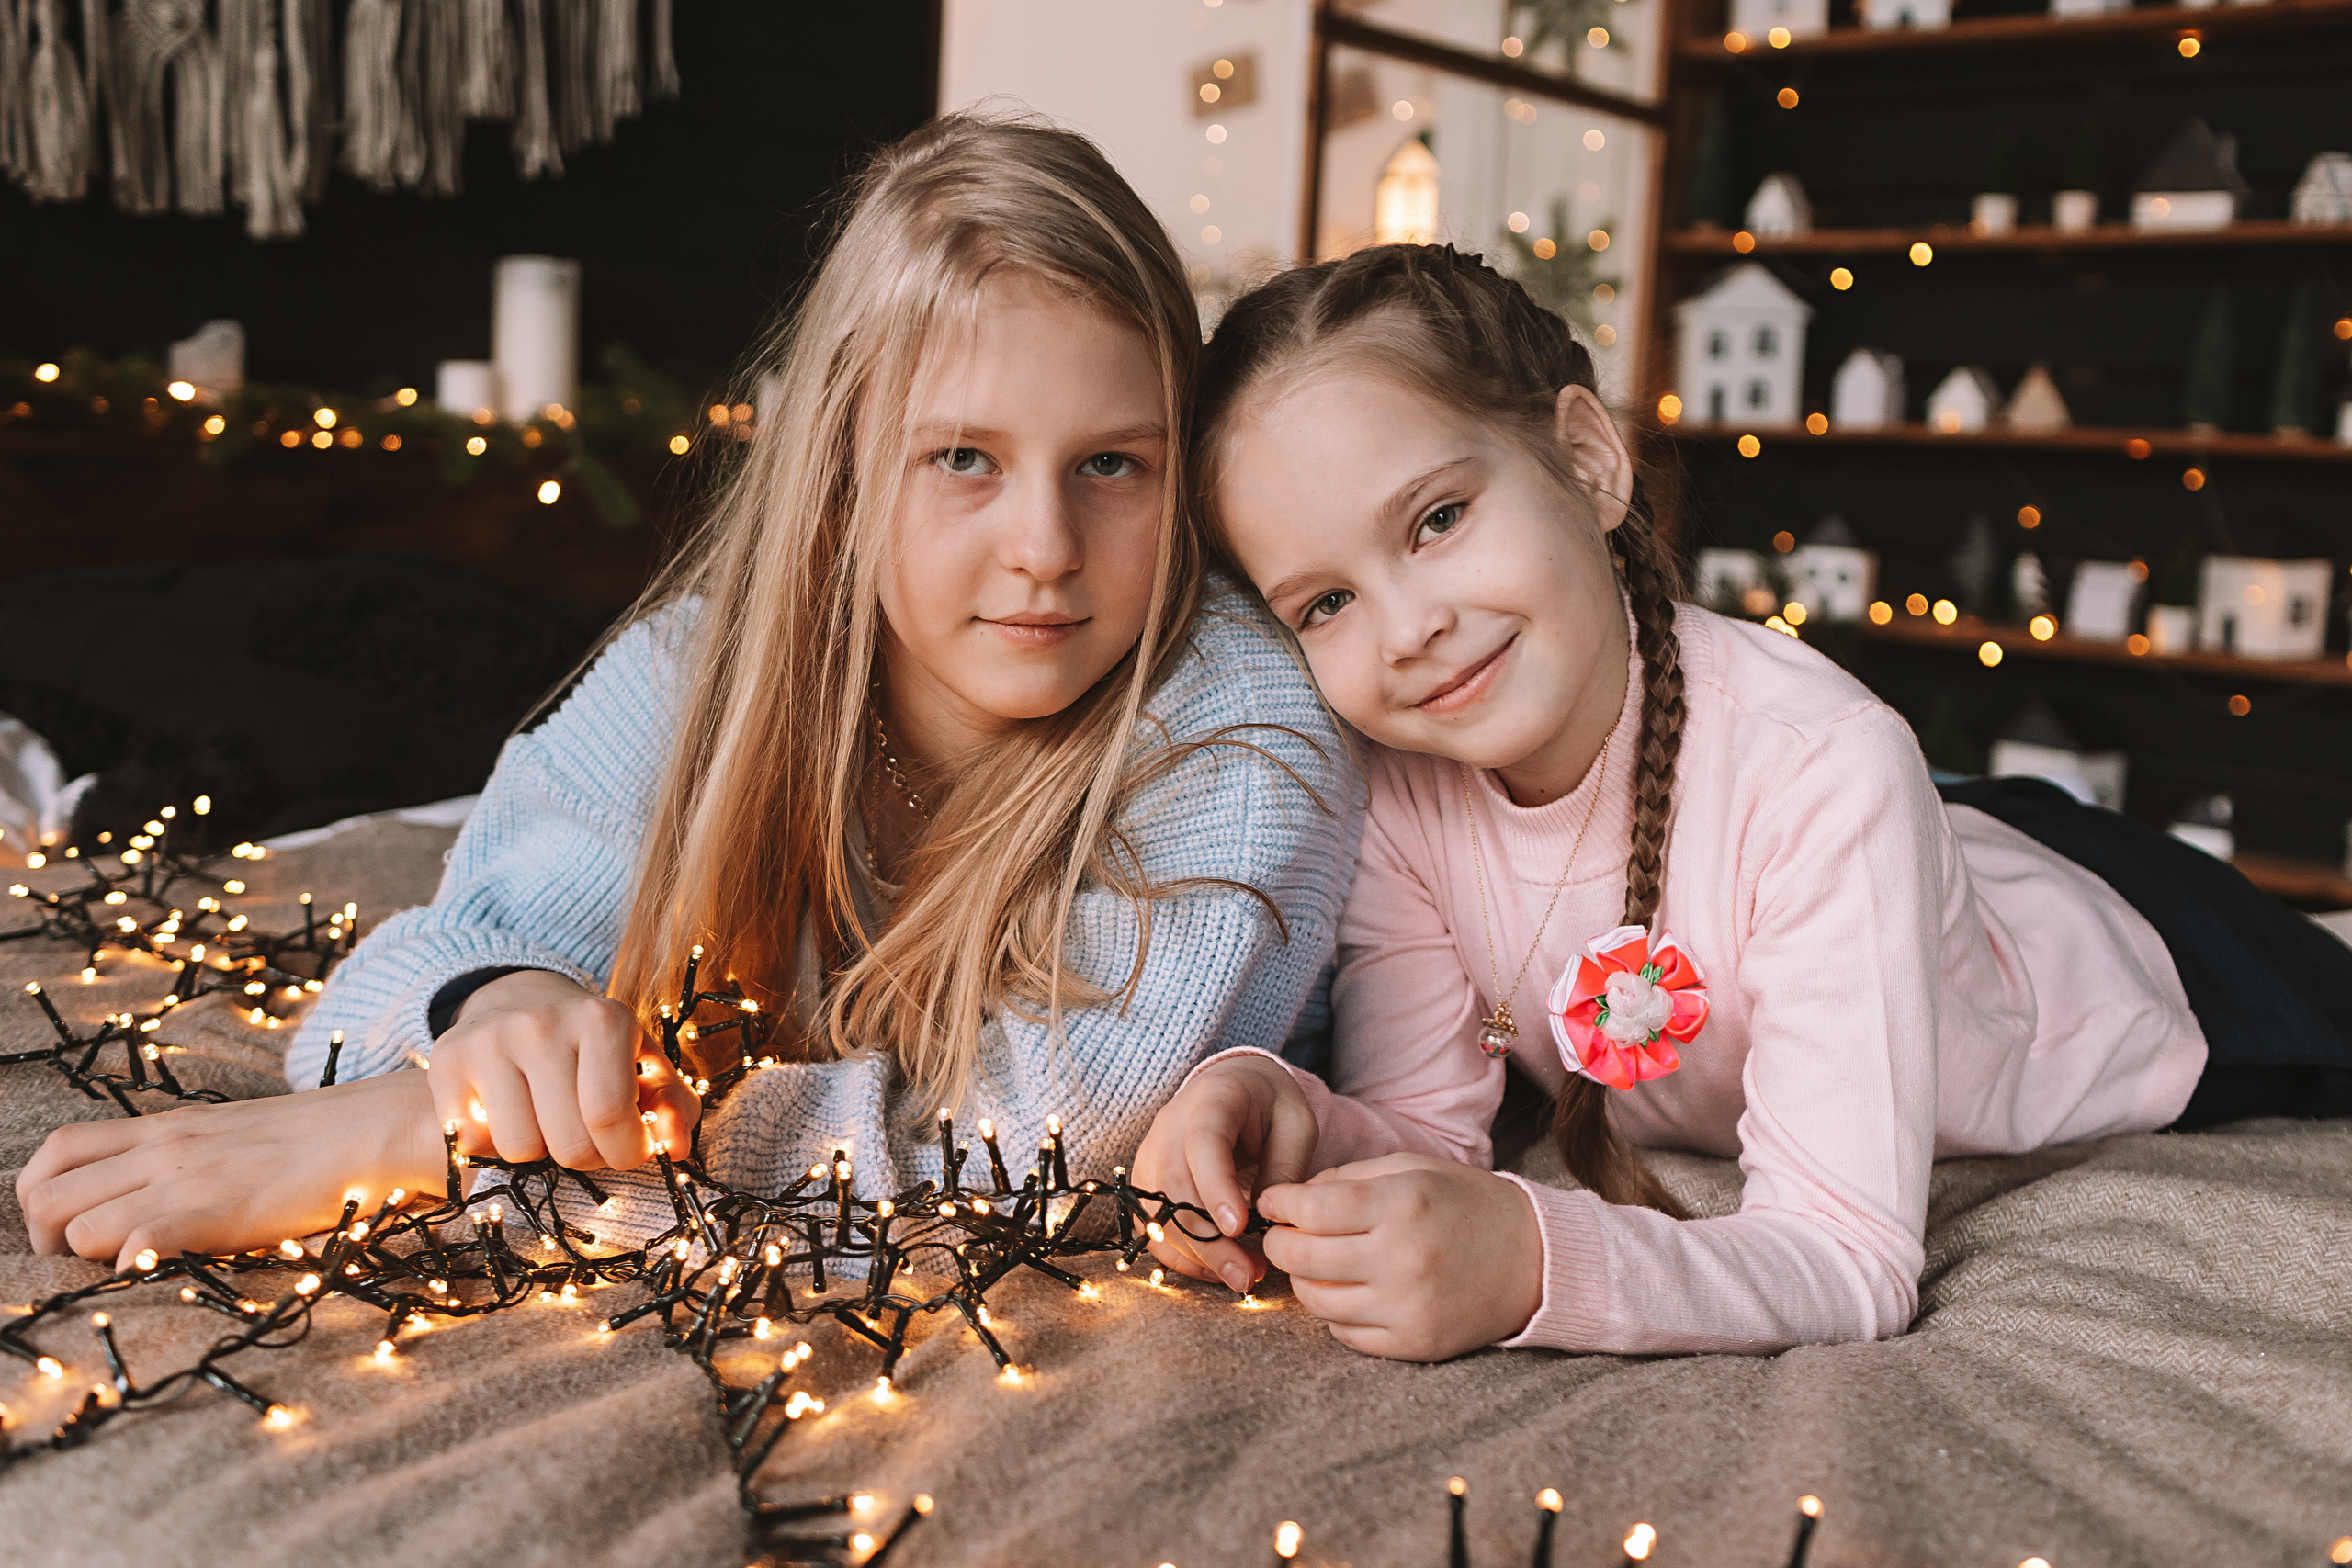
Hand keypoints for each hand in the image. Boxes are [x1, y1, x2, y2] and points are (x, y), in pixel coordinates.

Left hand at [17, 1073, 450, 1269]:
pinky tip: (154, 1277)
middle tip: (89, 1264)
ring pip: (75, 1228)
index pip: (55, 1152)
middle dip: (47, 1241)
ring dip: (85, 1263)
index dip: (43, 1196)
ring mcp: (184, 1179)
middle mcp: (161, 1148)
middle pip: (45, 1195)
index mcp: (165, 1126)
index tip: (73, 1228)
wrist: (375, 1128)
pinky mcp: (215, 1212)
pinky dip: (127, 1270)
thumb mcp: (234, 1131)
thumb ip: (189, 1153)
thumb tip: (157, 1190)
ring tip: (123, 1274)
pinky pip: (133, 1245)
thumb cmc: (317, 1138)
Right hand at [429, 970, 698, 1168]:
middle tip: (588, 1137)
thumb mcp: (644, 1063)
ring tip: (547, 1121)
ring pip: (519, 1149)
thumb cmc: (593, 1046)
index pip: (611, 1115)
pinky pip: (473, 1144)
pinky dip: (494, 1146)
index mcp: (602, 1019)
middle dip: (588, 1158)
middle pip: (568, 1142)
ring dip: (539, 1153)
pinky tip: (508, 1115)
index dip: (625, 1152)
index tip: (629, 1150)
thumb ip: (672, 1107)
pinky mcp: (446, 1061)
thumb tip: (675, 1150)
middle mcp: (540, 1024)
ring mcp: (488, 1041)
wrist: (520, 1000)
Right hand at [1129, 1052, 1317, 1292]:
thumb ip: (1284, 1169)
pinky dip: (1180, 1255)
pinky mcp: (1146, 1182)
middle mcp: (1170, 1126)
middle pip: (1174, 1186)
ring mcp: (1151, 1154)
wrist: (1234, 1086)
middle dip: (1208, 1239)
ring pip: (1156, 1212)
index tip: (1240, 1227)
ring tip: (1241, 1275)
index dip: (1216, 1188)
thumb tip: (1269, 1222)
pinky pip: (1151, 1226)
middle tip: (1247, 1275)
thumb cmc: (1270, 1105)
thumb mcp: (1296, 1125)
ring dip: (1196, 1254)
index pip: (1203, 1144)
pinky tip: (1216, 1268)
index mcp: (1212, 1101)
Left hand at [1258, 1153, 1543, 1361]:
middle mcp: (1403, 1259)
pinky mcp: (1415, 1344)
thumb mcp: (1413, 1168)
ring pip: (1317, 1302)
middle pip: (1302, 1259)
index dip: (1280, 1204)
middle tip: (1284, 1234)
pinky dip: (1336, 1314)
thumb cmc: (1465, 1204)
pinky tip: (1351, 1291)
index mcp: (1402, 1205)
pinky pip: (1345, 1335)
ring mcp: (1409, 1308)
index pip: (1310, 1210)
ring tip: (1318, 1263)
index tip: (1273, 1201)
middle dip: (1280, 1244)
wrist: (1534, 1258)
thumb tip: (1290, 1199)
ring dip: (1305, 1280)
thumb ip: (1348, 1177)